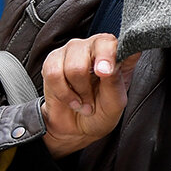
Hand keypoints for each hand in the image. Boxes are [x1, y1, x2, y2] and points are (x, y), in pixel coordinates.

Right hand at [40, 34, 138, 158]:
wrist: (77, 128)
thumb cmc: (101, 113)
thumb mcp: (114, 103)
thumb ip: (115, 83)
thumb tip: (111, 66)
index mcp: (116, 54)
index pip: (114, 42)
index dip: (109, 54)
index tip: (105, 73)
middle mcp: (95, 47)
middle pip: (93, 50)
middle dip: (92, 81)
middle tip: (93, 101)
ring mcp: (73, 51)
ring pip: (73, 65)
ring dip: (79, 91)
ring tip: (84, 103)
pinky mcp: (53, 60)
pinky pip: (54, 73)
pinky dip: (64, 93)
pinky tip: (72, 101)